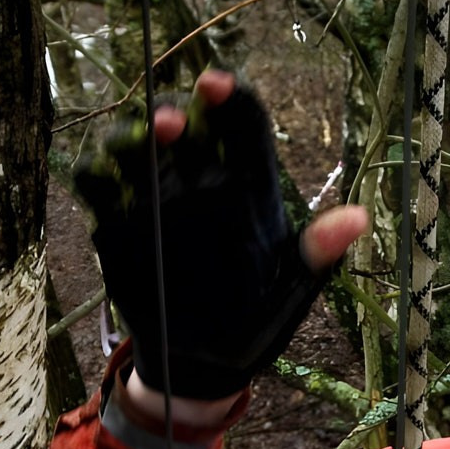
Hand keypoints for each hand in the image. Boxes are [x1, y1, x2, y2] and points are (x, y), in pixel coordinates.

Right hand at [75, 70, 368, 402]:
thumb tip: (358, 218)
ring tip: (131, 146)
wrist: (204, 363)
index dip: (230, 96)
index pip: (242, 121)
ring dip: (127, 135)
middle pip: (180, 119)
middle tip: (170, 125)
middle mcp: (199, 181)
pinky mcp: (117, 223)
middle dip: (172, 109)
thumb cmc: (255, 322)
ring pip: (132, 143)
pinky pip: (95, 184)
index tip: (215, 85)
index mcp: (249, 185)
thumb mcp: (291, 292)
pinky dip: (92, 172)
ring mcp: (154, 198)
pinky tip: (100, 176)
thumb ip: (316, 254)